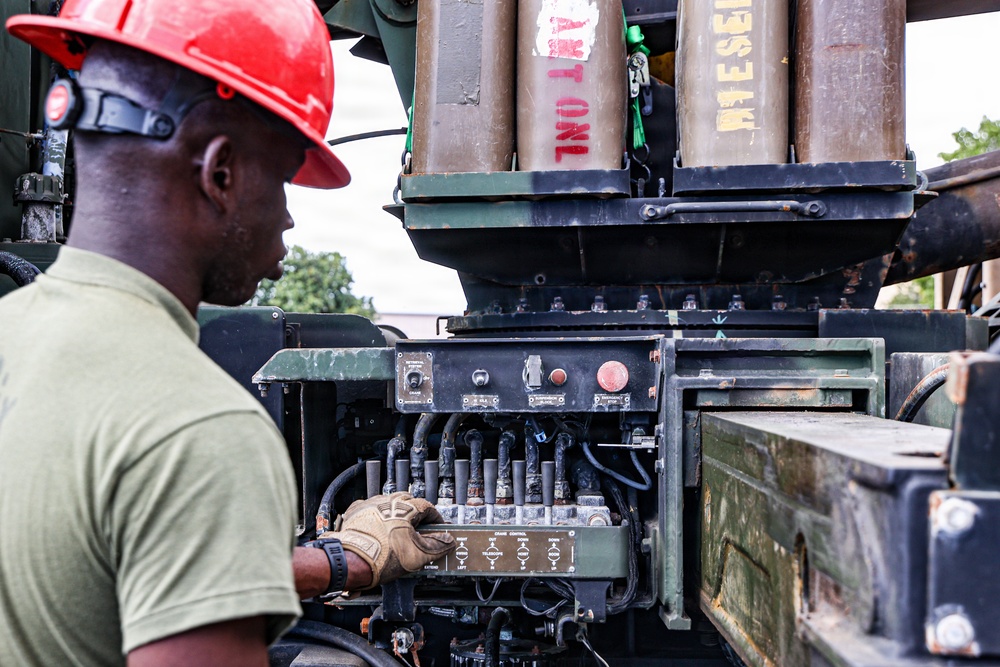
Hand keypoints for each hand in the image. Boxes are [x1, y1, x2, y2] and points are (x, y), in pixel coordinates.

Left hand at [321, 492, 454, 588]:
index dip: (435, 518)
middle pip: (408, 501)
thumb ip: (437, 546)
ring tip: (399, 527)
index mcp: (406, 508)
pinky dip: (377, 514)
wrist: (353, 561)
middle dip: (416, 512)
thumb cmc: (384, 557)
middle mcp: (388, 501)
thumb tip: (448, 541)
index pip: (427, 507)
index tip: (438, 527)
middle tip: (420, 527)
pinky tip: (378, 525)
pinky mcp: (357, 513)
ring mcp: (371, 505)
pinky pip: (370, 508)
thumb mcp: (418, 555)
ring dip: (396, 512)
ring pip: (388, 502)